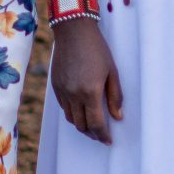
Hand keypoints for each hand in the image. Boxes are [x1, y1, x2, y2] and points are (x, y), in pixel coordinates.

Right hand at [49, 18, 124, 143]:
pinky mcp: (55, 87)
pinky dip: (73, 114)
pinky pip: (64, 108)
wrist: (73, 33)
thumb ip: (115, 96)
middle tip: (102, 135)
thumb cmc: (97, 50)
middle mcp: (73, 95)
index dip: (103, 135)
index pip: (96, 123)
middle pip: (81, 125)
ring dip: (82, 126)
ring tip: (92, 126)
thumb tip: (118, 116)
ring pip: (71, 119)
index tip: (109, 141)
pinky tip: (82, 111)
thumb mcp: (112, 72)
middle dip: (92, 133)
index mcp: (90, 92)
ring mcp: (62, 92)